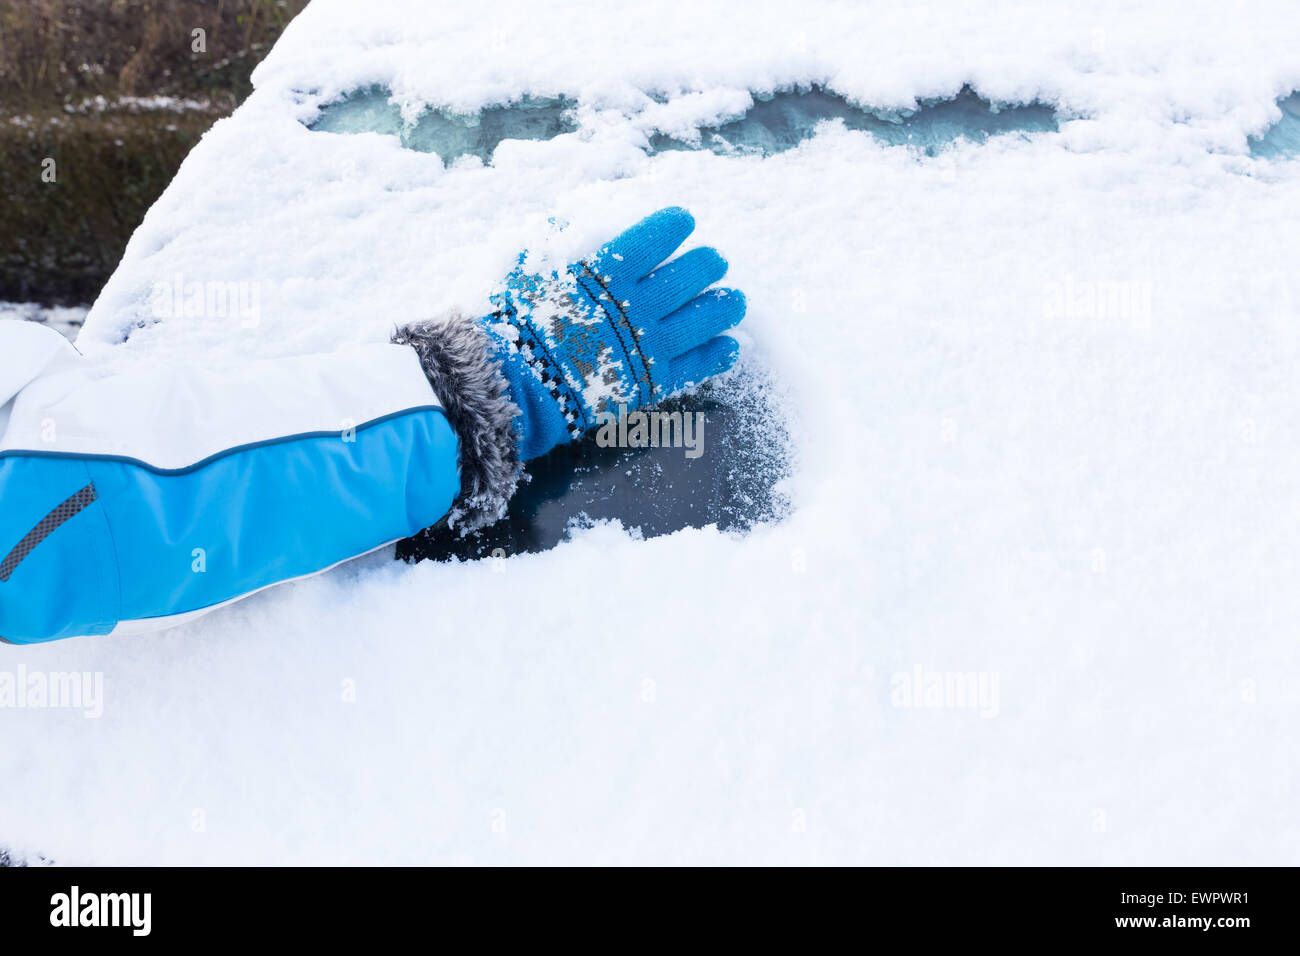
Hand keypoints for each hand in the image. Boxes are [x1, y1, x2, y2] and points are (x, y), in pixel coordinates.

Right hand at [483, 206, 745, 459]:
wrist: (512, 383)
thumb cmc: (512, 320)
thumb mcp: (527, 266)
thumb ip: (555, 241)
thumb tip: (570, 223)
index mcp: (608, 270)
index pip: (655, 237)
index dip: (674, 225)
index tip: (684, 221)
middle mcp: (636, 304)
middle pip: (689, 276)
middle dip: (706, 264)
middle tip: (716, 260)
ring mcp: (648, 345)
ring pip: (703, 319)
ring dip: (724, 306)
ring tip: (736, 299)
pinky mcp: (651, 383)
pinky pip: (695, 367)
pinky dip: (717, 355)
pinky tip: (730, 346)